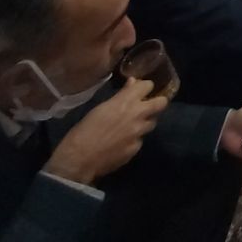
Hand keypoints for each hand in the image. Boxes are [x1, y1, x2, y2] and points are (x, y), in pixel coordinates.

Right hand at [44, 78, 166, 184]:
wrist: (80, 157)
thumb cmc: (85, 129)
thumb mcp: (101, 107)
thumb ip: (121, 96)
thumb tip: (132, 84)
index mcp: (126, 101)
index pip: (148, 85)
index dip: (145, 87)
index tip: (140, 91)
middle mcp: (137, 115)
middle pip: (161, 103)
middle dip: (158, 102)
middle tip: (149, 105)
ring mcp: (139, 133)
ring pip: (152, 123)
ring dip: (145, 122)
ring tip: (133, 125)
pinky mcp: (136, 148)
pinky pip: (140, 139)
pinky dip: (134, 138)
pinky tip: (123, 142)